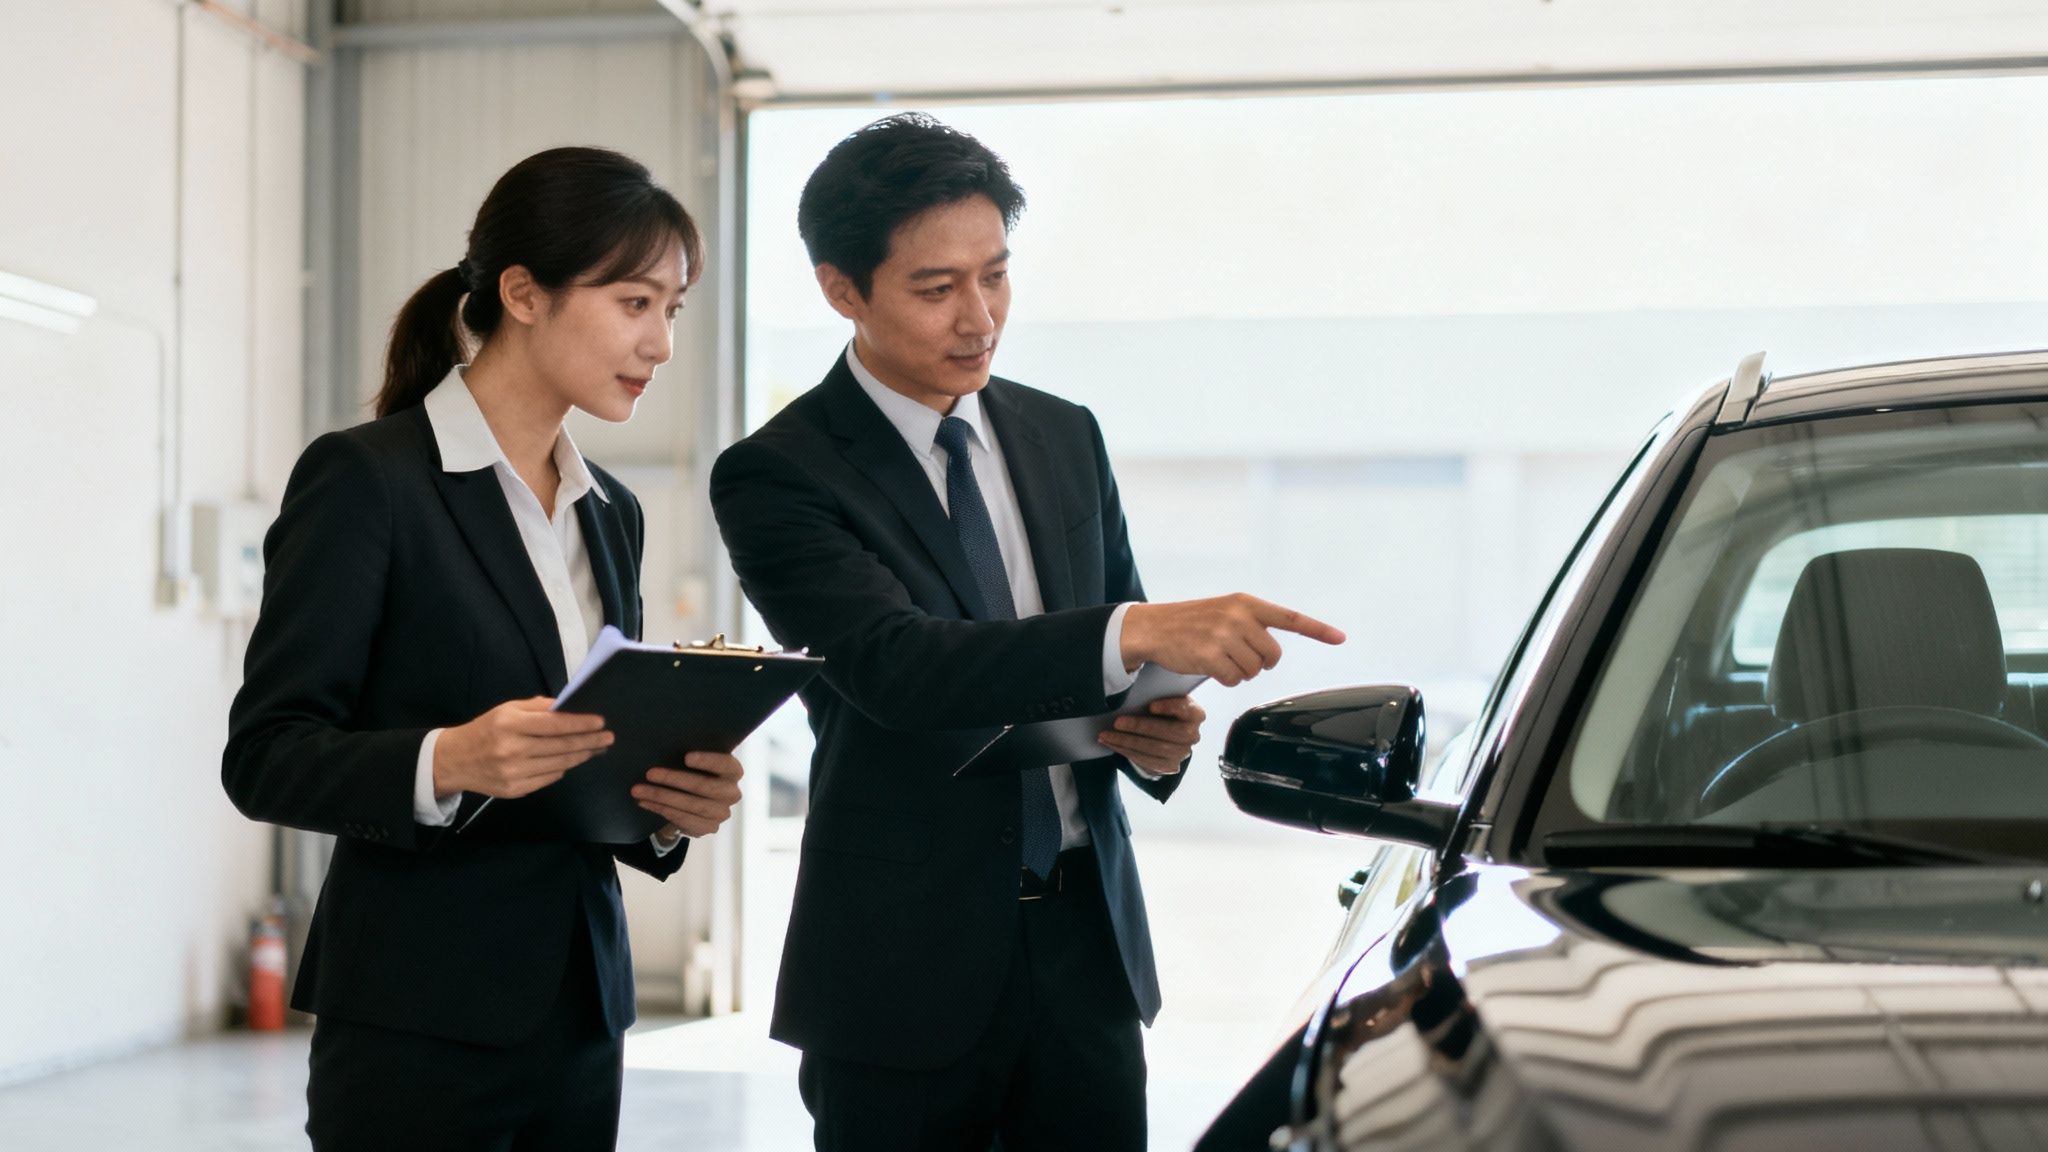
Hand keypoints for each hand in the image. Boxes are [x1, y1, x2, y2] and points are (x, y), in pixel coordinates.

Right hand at [433, 697, 611, 798]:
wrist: (453, 761)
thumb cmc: (485, 730)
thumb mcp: (506, 710)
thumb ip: (537, 707)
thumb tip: (568, 707)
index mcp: (510, 725)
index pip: (554, 724)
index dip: (580, 724)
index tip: (601, 722)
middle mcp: (512, 749)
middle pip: (561, 746)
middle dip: (589, 741)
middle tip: (608, 737)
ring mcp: (513, 773)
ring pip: (559, 765)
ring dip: (580, 756)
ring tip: (595, 749)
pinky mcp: (515, 790)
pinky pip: (548, 779)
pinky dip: (562, 769)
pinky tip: (571, 761)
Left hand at [633, 752, 744, 838]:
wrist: (697, 803)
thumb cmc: (696, 773)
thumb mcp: (697, 761)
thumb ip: (689, 753)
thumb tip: (660, 742)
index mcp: (733, 771)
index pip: (725, 764)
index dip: (708, 761)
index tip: (686, 757)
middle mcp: (731, 793)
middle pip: (704, 786)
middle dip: (674, 779)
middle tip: (650, 773)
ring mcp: (722, 813)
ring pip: (691, 805)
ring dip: (662, 797)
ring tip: (639, 790)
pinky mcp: (709, 827)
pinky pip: (683, 819)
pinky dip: (661, 809)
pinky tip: (645, 802)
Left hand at [1098, 696, 1204, 775]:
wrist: (1167, 731)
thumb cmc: (1163, 708)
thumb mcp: (1166, 696)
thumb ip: (1157, 691)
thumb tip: (1133, 676)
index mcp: (1195, 713)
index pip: (1185, 710)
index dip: (1169, 708)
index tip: (1151, 705)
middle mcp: (1192, 735)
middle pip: (1168, 733)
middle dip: (1140, 727)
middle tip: (1118, 722)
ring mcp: (1182, 753)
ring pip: (1154, 749)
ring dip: (1127, 742)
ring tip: (1107, 735)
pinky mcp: (1169, 766)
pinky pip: (1146, 760)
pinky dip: (1126, 751)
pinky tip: (1112, 744)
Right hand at [1120, 594, 1345, 685]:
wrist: (1154, 626)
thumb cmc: (1192, 622)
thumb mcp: (1225, 611)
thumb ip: (1252, 624)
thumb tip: (1273, 652)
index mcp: (1246, 603)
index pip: (1289, 618)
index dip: (1317, 629)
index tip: (1340, 638)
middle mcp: (1238, 617)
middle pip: (1273, 656)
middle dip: (1259, 663)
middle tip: (1239, 656)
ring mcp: (1224, 636)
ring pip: (1253, 671)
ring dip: (1239, 672)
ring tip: (1219, 658)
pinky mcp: (1210, 656)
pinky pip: (1234, 680)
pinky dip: (1225, 679)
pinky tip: (1209, 666)